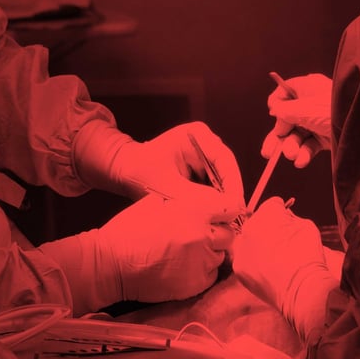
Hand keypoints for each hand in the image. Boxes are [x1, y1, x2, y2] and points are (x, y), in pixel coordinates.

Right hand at [98, 193, 234, 302]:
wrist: (114, 262)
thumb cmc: (131, 228)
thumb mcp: (158, 201)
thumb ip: (185, 202)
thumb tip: (203, 205)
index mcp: (194, 210)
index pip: (230, 209)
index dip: (226, 212)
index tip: (221, 216)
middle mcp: (203, 235)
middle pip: (229, 234)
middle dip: (218, 234)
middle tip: (201, 235)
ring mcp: (202, 261)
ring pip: (221, 256)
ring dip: (211, 253)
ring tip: (189, 252)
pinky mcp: (197, 284)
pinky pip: (211, 275)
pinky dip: (203, 271)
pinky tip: (185, 266)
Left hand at [110, 121, 244, 214]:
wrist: (124, 171)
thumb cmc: (140, 170)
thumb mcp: (167, 184)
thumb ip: (195, 196)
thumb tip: (223, 208)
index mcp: (197, 135)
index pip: (224, 159)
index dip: (233, 184)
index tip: (236, 207)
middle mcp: (204, 143)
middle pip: (226, 171)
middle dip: (229, 196)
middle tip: (234, 220)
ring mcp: (203, 157)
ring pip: (222, 182)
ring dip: (222, 202)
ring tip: (225, 223)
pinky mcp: (199, 171)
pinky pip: (212, 189)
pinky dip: (213, 204)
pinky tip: (214, 220)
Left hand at [232, 197, 335, 340]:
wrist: (303, 290)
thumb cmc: (308, 257)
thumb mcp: (306, 226)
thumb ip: (291, 216)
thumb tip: (283, 216)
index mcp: (268, 213)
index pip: (273, 204)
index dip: (283, 213)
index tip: (287, 223)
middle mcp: (250, 226)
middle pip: (259, 220)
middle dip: (269, 228)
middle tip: (282, 244)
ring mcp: (242, 247)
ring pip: (249, 239)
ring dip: (258, 244)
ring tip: (274, 258)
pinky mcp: (238, 266)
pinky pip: (245, 258)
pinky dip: (253, 262)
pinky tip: (267, 269)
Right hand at [263, 73, 331, 167]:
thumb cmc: (334, 110)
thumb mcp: (303, 109)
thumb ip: (284, 111)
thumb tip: (274, 112)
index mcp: (307, 87)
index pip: (285, 92)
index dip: (276, 105)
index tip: (272, 116)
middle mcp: (311, 103)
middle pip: (288, 118)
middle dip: (279, 136)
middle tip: (268, 153)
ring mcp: (319, 120)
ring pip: (298, 134)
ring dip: (291, 147)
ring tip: (291, 155)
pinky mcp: (327, 136)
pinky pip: (310, 145)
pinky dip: (304, 153)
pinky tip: (301, 161)